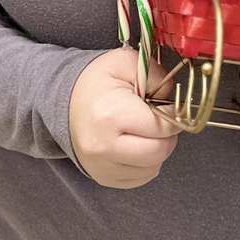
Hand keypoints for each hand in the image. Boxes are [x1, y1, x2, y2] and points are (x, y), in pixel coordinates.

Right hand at [69, 48, 181, 187]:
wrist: (66, 102)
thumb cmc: (97, 82)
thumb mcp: (125, 62)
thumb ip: (154, 74)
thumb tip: (172, 95)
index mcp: (111, 115)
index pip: (159, 127)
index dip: (173, 117)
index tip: (171, 108)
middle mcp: (105, 146)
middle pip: (158, 152)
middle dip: (168, 136)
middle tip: (161, 120)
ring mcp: (103, 166)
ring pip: (152, 168)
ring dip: (157, 150)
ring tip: (145, 130)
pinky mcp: (104, 178)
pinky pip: (140, 178)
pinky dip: (146, 163)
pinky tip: (137, 144)